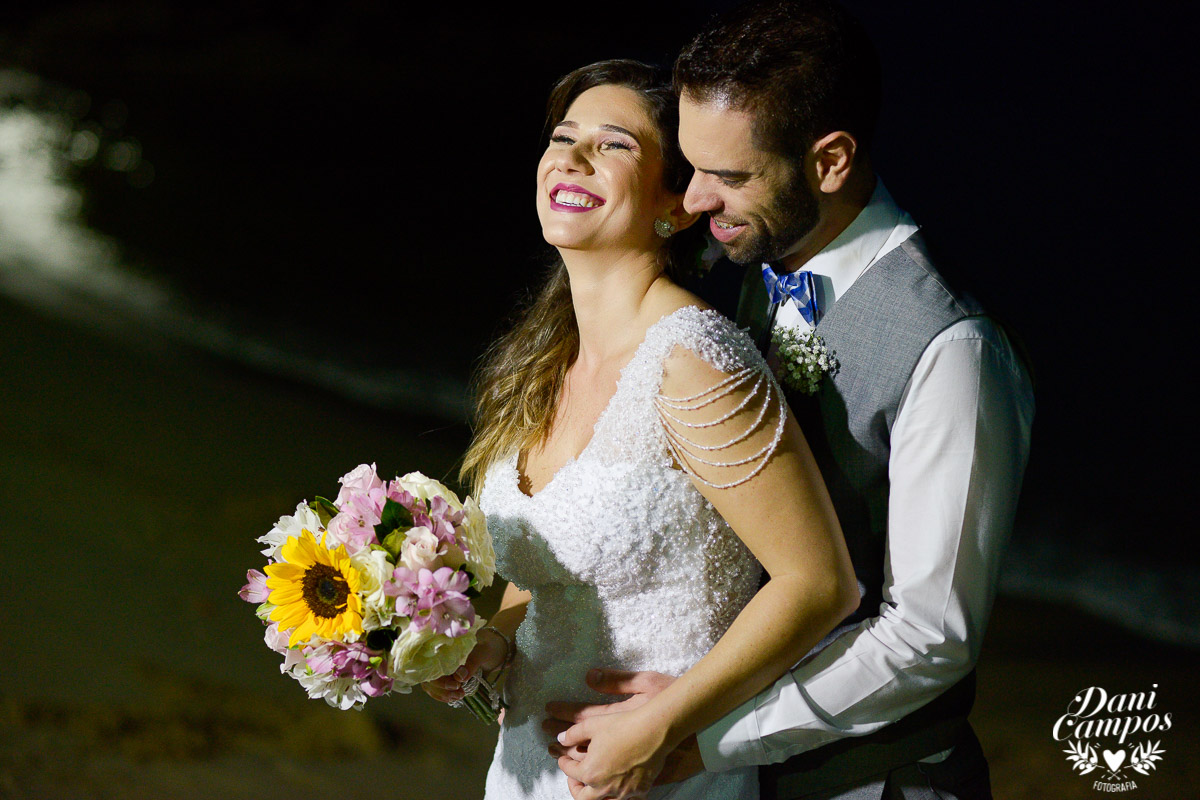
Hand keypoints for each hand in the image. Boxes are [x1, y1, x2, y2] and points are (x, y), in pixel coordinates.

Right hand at [421, 627, 507, 704]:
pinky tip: (454, 698)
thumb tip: (460, 678)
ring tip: (459, 696)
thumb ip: (472, 663)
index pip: (431, 663)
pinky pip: (439, 687)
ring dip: (443, 694)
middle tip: (459, 693)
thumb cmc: (489, 645)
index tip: (455, 684)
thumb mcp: (483, 652)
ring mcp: (442, 666)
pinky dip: (444, 695)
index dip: (439, 677)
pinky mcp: (448, 675)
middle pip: (430, 676)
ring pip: (432, 684)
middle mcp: (439, 656)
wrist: (497, 648)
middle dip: (442, 688)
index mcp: (444, 646)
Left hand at [543, 669, 703, 796]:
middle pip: (582, 796)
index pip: (570, 771)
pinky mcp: (640, 790)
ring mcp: (623, 792)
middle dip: (575, 787)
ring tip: (595, 783)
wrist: (657, 730)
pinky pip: (625, 798)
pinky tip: (618, 784)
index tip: (562, 756)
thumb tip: (560, 737)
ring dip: (595, 793)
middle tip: (574, 778)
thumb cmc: (625, 724)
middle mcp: (605, 787)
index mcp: (590, 771)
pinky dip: (617, 794)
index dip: (563, 762)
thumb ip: (574, 732)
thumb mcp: (594, 724)